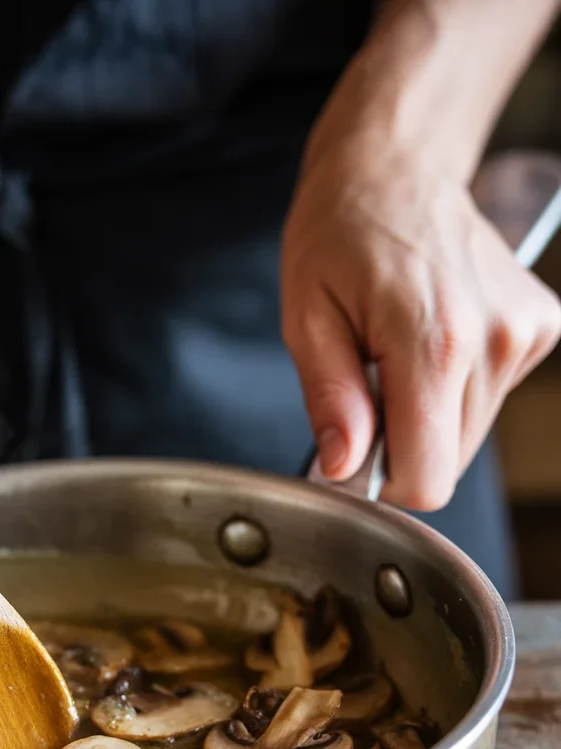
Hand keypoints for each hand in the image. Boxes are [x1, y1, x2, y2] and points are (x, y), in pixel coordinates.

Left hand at [281, 144, 560, 509]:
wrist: (395, 166)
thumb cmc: (340, 234)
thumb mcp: (307, 319)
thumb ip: (330, 400)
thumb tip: (343, 468)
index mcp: (433, 343)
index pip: (428, 477)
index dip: (384, 484)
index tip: (357, 452)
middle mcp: (493, 340)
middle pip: (449, 461)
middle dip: (403, 442)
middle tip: (370, 383)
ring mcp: (524, 332)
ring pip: (470, 433)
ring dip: (428, 413)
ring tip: (398, 352)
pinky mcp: (539, 327)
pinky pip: (490, 396)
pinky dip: (456, 385)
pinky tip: (433, 336)